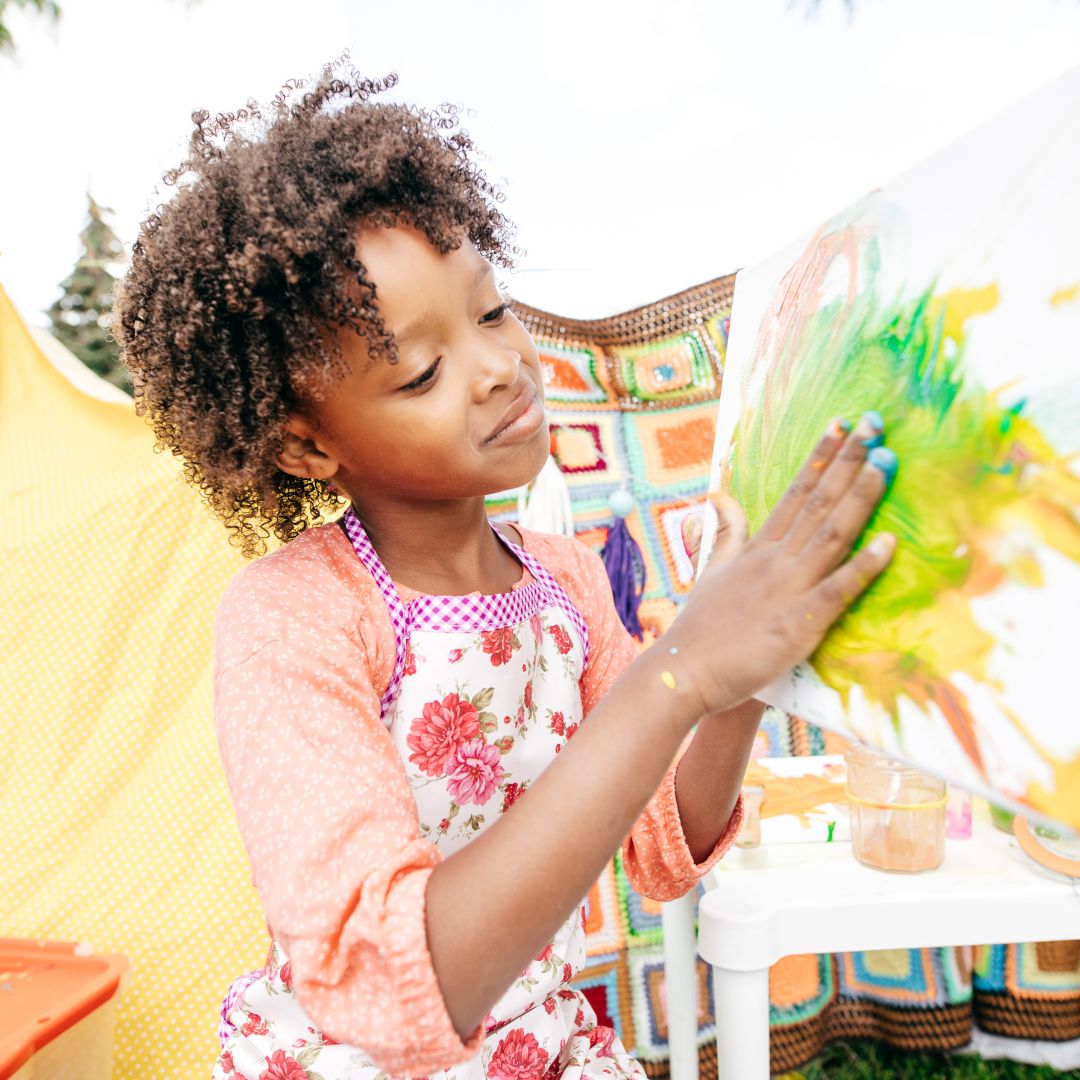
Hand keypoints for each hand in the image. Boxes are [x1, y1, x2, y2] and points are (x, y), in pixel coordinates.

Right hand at [666, 414, 896, 714]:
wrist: (684, 672)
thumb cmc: (701, 628)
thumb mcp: (712, 570)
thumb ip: (726, 532)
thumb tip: (721, 496)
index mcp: (756, 548)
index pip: (794, 492)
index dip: (820, 457)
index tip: (842, 425)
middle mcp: (774, 560)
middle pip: (817, 502)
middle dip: (848, 461)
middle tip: (876, 424)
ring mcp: (787, 589)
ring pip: (830, 534)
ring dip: (860, 497)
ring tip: (886, 462)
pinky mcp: (799, 623)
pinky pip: (837, 590)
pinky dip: (863, 567)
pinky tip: (890, 544)